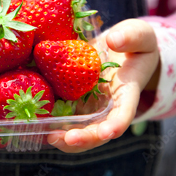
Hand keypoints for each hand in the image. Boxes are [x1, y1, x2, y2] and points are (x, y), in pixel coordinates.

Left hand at [46, 19, 159, 152]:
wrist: (117, 49)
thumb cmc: (133, 44)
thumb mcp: (139, 35)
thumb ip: (131, 36)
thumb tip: (113, 40)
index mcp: (126, 92)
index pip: (124, 113)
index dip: (116, 124)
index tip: (107, 132)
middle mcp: (106, 106)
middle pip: (97, 131)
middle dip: (84, 139)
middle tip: (68, 139)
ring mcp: (87, 106)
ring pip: (78, 129)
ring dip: (64, 138)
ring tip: (50, 137)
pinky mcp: (71, 100)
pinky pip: (61, 114)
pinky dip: (50, 120)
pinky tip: (36, 120)